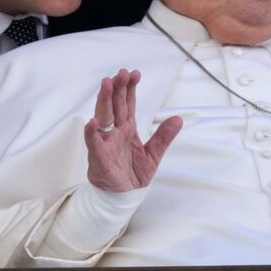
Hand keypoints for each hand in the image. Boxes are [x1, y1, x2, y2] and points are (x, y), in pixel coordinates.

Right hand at [84, 69, 182, 191]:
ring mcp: (106, 143)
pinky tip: (91, 122)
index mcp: (127, 129)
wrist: (124, 197)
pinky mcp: (100, 158)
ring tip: (106, 84)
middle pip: (115, 106)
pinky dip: (91, 133)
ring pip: (103, 118)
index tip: (134, 73)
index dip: (130, 89)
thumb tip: (179, 119)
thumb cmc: (134, 175)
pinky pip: (94, 144)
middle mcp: (115, 132)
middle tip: (121, 73)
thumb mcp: (154, 154)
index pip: (127, 104)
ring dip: (104, 101)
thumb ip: (164, 136)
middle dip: (117, 89)